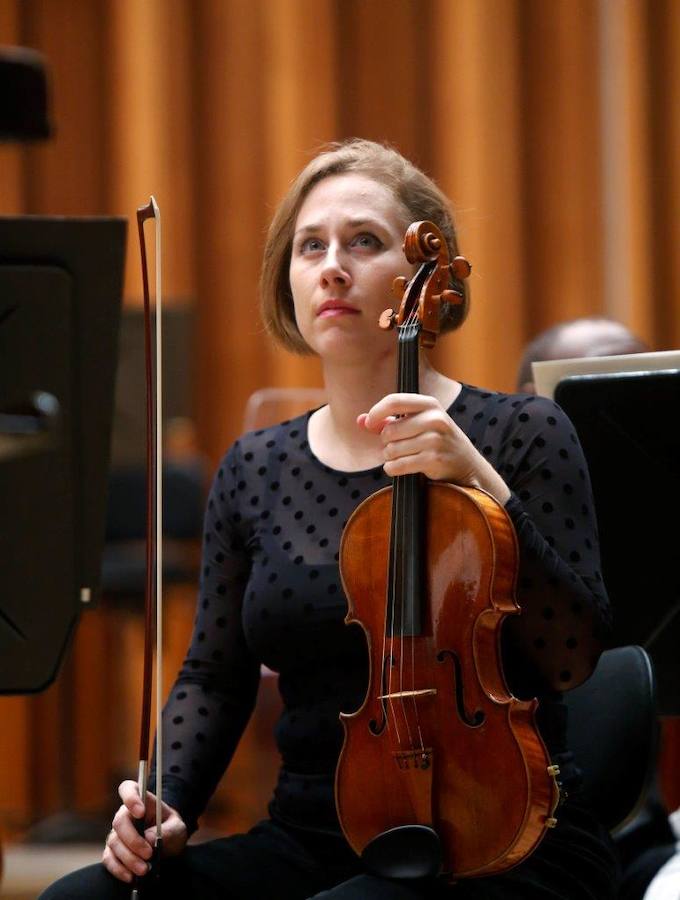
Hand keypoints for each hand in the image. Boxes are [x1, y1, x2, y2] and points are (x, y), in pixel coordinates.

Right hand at [102, 780, 187, 882]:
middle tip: (149, 854)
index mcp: (141, 801)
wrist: (168, 845)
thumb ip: (167, 831)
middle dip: (133, 840)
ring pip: (114, 843)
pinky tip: (130, 876)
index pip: (128, 789)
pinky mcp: (113, 851)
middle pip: (120, 822)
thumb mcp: (177, 828)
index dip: (131, 798)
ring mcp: (117, 833)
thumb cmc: (172, 830)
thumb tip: (149, 838)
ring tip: (145, 869)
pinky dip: (118, 869)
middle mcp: (126, 815)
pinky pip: (109, 859)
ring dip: (129, 858)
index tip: (140, 811)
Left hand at [358, 393, 510, 503]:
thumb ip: (387, 422)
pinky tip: (401, 468)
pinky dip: (393, 469)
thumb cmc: (435, 442)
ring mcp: (436, 440)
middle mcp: (435, 419)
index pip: (393, 401)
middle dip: (386, 442)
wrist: (465, 465)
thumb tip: (360, 421)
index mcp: (430, 404)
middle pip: (389, 430)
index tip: (370, 424)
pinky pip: (397, 465)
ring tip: (403, 457)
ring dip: (390, 457)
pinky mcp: (434, 460)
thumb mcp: (416, 425)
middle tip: (398, 446)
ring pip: (391, 449)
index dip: (376, 413)